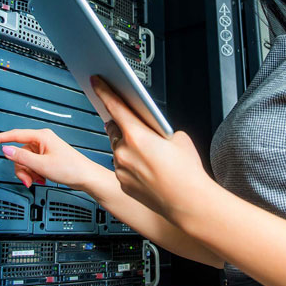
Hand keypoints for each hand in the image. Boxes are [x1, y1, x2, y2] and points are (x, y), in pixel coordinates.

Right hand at [0, 128, 105, 189]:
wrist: (86, 177)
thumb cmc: (71, 168)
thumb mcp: (42, 165)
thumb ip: (22, 157)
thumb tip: (6, 150)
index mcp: (41, 136)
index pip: (14, 135)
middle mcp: (42, 140)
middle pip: (19, 152)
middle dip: (21, 168)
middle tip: (28, 179)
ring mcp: (44, 149)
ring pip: (24, 160)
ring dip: (28, 172)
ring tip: (37, 179)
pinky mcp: (47, 157)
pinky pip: (32, 164)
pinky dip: (33, 173)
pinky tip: (41, 178)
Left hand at [92, 76, 213, 221]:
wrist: (188, 203)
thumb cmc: (186, 172)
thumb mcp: (179, 138)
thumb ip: (159, 129)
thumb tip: (152, 130)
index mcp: (137, 135)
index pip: (115, 106)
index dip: (103, 91)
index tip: (96, 82)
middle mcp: (124, 151)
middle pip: (114, 128)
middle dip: (121, 124)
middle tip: (134, 124)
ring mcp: (121, 169)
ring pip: (117, 149)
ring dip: (126, 146)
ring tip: (148, 153)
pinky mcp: (122, 183)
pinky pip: (121, 167)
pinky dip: (129, 164)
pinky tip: (146, 169)